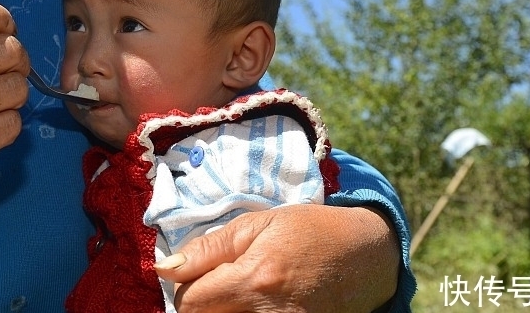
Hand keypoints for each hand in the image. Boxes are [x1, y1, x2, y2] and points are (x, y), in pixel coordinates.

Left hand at [157, 204, 400, 312]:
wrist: (366, 256)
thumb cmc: (309, 231)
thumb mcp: (259, 224)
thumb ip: (209, 247)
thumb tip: (163, 269)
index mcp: (254, 278)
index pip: (189, 302)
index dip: (185, 289)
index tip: (199, 277)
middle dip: (202, 306)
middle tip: (218, 288)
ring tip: (237, 298)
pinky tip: (253, 307)